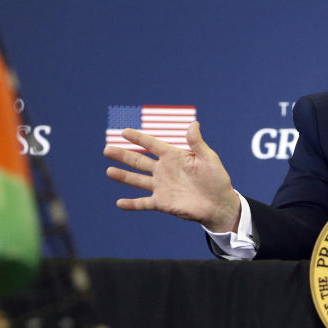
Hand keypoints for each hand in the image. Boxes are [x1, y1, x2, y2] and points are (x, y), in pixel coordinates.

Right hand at [103, 121, 241, 232]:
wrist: (220, 203)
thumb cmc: (216, 178)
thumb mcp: (209, 158)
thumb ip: (197, 143)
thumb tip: (193, 124)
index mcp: (173, 157)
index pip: (152, 144)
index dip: (138, 138)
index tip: (124, 132)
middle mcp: (164, 171)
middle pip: (139, 161)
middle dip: (123, 155)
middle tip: (107, 149)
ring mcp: (162, 187)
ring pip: (137, 180)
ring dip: (123, 176)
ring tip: (109, 171)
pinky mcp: (162, 203)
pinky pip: (143, 203)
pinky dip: (132, 204)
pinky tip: (119, 203)